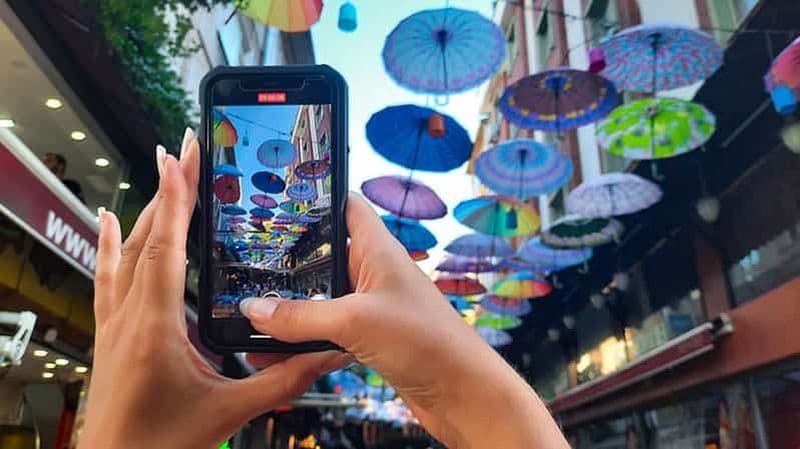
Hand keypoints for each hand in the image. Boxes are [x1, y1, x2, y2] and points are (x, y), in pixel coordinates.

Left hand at [80, 129, 350, 448]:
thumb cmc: (160, 444)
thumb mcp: (230, 412)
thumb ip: (283, 380)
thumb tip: (325, 355)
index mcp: (155, 328)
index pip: (165, 247)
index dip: (175, 197)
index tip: (181, 156)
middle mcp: (128, 317)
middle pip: (145, 236)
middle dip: (167, 188)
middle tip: (186, 150)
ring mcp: (114, 322)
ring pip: (125, 251)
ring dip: (146, 209)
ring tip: (165, 173)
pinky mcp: (110, 331)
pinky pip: (106, 274)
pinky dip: (108, 242)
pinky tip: (106, 219)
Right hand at [240, 194, 568, 448]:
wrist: (462, 393)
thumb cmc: (429, 342)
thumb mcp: (355, 321)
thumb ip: (301, 317)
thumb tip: (255, 310)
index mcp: (378, 249)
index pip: (346, 206)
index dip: (317, 196)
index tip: (280, 196)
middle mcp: (374, 272)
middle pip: (325, 254)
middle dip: (290, 260)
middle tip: (250, 261)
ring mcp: (372, 305)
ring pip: (323, 297)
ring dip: (293, 306)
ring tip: (253, 311)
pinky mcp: (370, 337)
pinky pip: (328, 331)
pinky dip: (304, 339)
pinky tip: (279, 351)